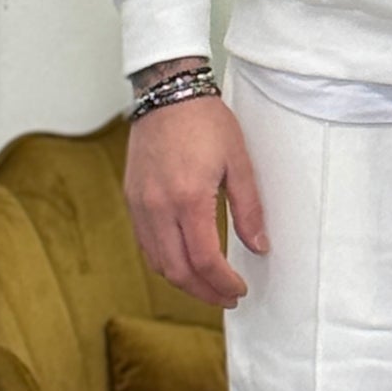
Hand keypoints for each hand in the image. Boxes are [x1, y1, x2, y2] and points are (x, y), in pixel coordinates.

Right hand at [125, 91, 267, 308]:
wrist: (167, 93)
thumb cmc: (205, 121)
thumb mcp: (239, 162)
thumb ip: (249, 209)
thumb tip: (259, 246)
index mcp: (188, 199)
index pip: (205, 260)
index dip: (224, 283)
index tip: (239, 290)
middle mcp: (158, 207)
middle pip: (177, 271)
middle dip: (204, 292)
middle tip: (226, 297)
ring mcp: (140, 205)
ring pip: (157, 262)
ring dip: (183, 281)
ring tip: (208, 285)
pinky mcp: (132, 199)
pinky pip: (146, 244)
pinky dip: (166, 261)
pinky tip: (185, 261)